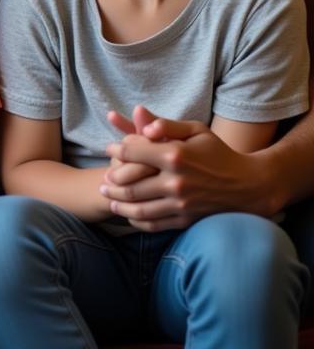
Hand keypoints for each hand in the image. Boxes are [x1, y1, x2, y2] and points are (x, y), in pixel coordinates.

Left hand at [102, 105, 270, 230]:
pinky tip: (129, 214)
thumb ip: (167, 124)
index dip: (116, 149)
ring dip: (119, 203)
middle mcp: (175, 182)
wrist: (248, 186)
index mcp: (175, 155)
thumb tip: (144, 124)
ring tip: (109, 198)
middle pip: (130, 184)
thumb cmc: (218, 152)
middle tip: (102, 180)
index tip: (109, 148)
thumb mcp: (196, 130)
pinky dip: (136, 220)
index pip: (132, 152)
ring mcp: (180, 204)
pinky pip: (154, 224)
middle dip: (111, 182)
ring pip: (138, 208)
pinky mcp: (185, 220)